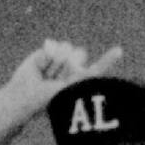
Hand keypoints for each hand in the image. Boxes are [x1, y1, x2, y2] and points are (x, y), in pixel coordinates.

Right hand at [1, 40, 123, 113]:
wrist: (25, 95)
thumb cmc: (48, 99)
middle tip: (57, 80)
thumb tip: (79, 53)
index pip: (98, 68)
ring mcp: (61, 58)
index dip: (108, 59)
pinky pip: (55, 45)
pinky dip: (47, 56)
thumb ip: (84, 75)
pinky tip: (41, 67)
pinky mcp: (48, 51)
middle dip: (68, 66)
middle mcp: (73, 67)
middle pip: (79, 54)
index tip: (119, 51)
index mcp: (81, 79)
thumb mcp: (69, 91)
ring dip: (56, 63)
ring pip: (67, 48)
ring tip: (48, 76)